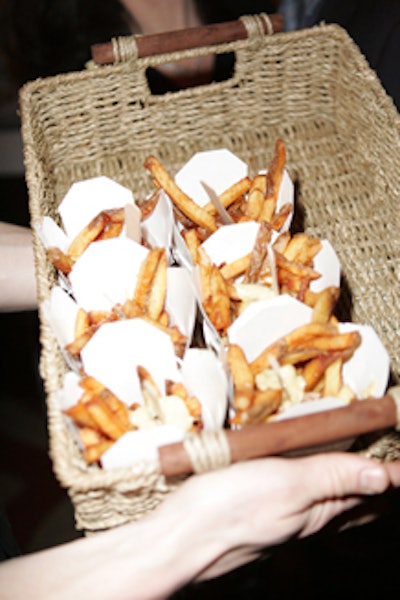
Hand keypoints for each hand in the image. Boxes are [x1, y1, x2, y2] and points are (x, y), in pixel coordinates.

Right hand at [158, 452, 399, 580]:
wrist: (178, 542)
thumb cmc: (227, 510)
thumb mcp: (285, 484)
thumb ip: (331, 477)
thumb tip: (384, 478)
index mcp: (318, 511)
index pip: (368, 493)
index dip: (390, 476)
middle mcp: (306, 520)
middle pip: (354, 504)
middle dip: (377, 486)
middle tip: (389, 469)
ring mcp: (284, 522)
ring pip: (330, 505)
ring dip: (352, 488)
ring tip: (364, 475)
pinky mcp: (262, 518)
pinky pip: (305, 504)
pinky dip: (322, 490)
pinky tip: (313, 485)